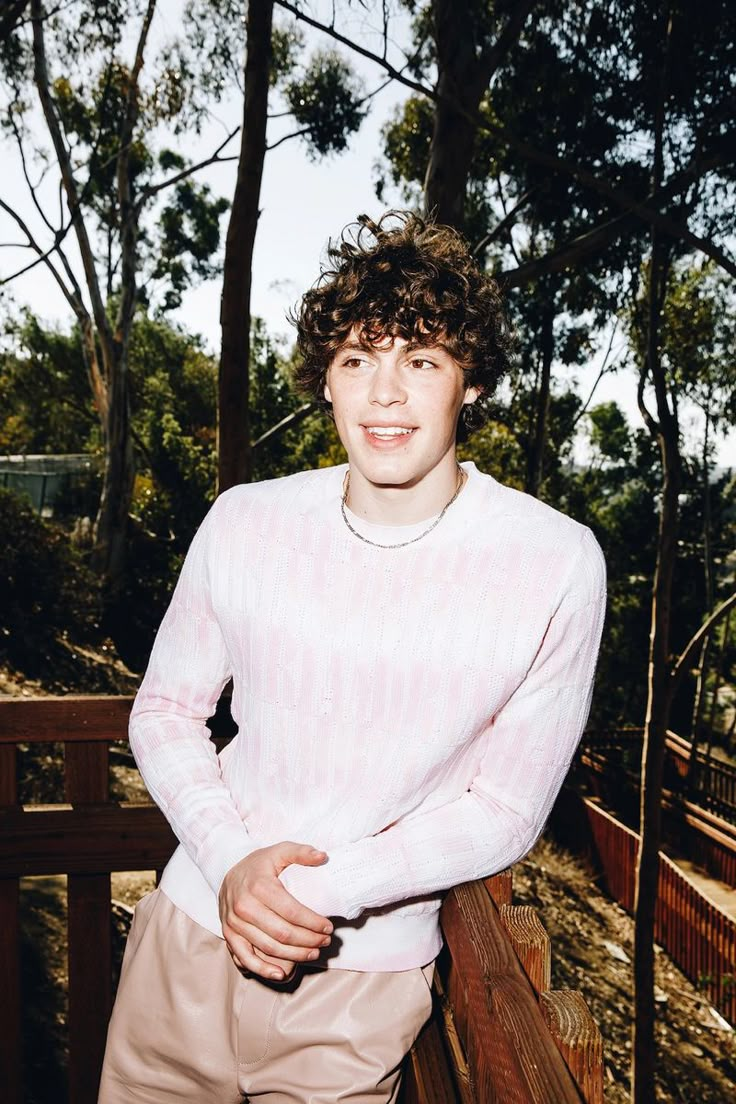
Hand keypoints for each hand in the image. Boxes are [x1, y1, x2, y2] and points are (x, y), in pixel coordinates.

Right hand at [218, 841, 332, 981]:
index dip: (313, 923)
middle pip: (282, 933)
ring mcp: (234, 923)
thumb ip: (302, 852)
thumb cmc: (259, 863)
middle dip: (308, 941)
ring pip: (268, 948)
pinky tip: (281, 974)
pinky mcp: (229, 935)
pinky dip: (263, 969)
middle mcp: (244, 906)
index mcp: (259, 886)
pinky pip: (245, 958)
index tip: (329, 927)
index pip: (292, 912)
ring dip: (294, 956)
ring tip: (313, 953)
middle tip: (325, 941)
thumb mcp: (280, 850)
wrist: (227, 871)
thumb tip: (323, 857)